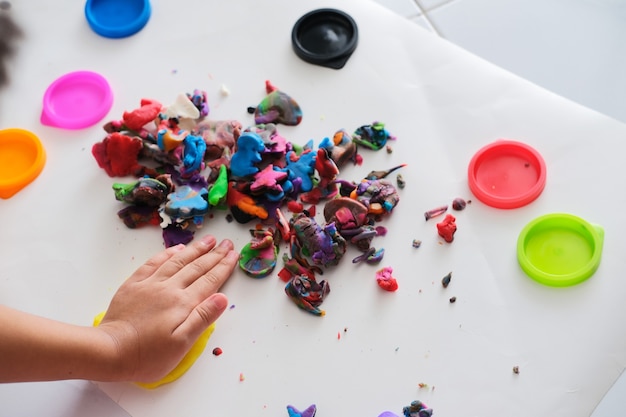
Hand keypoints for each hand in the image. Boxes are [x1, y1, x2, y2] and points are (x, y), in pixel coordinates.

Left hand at [96, 235, 238, 382]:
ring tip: (208, 240)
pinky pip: (154, 263)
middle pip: (197, 267)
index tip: (234, 255)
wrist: (109, 351)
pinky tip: (177, 249)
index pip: (209, 281)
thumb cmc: (147, 355)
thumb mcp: (182, 344)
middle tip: (227, 243)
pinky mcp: (134, 285)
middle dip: (214, 255)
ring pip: (178, 261)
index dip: (223, 267)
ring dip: (195, 249)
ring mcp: (150, 284)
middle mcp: (169, 289)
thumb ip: (202, 318)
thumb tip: (222, 298)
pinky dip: (168, 254)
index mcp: (183, 303)